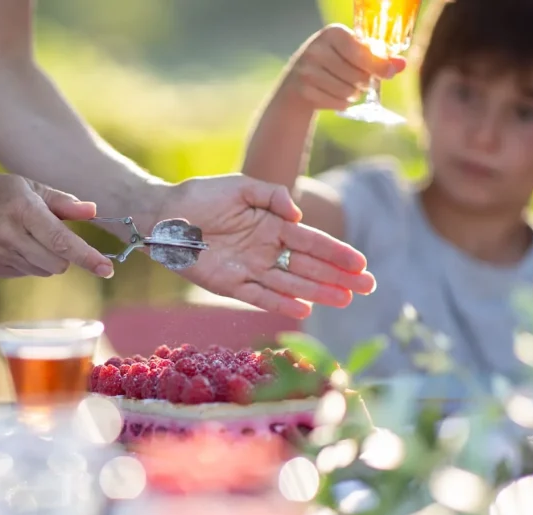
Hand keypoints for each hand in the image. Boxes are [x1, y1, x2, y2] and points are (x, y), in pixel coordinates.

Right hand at [0, 172, 113, 278]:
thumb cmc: (0, 192)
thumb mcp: (30, 186)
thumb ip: (63, 202)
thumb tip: (94, 211)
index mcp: (22, 208)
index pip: (60, 240)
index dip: (86, 257)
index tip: (107, 269)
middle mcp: (8, 233)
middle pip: (57, 263)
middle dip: (67, 256)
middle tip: (57, 238)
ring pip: (44, 270)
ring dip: (48, 258)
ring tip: (29, 235)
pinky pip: (27, 272)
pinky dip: (30, 261)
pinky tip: (14, 244)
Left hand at [152, 175, 375, 318]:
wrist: (164, 215)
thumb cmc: (201, 196)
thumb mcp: (241, 187)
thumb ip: (272, 195)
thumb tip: (297, 216)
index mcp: (273, 225)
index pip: (312, 242)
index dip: (337, 253)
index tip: (361, 264)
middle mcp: (266, 250)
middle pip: (309, 266)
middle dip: (339, 277)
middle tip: (368, 288)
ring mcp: (250, 269)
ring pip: (291, 283)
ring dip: (318, 292)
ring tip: (345, 300)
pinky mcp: (229, 284)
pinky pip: (259, 296)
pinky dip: (280, 302)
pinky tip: (304, 309)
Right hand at [288, 24, 406, 110]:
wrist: (298, 80)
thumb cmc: (333, 62)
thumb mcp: (353, 54)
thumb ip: (378, 58)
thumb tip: (401, 65)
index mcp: (332, 33)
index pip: (360, 53)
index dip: (377, 66)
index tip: (388, 74)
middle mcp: (316, 49)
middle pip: (356, 75)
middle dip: (364, 82)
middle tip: (362, 82)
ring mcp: (307, 71)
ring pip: (347, 91)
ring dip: (354, 94)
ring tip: (349, 89)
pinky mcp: (303, 90)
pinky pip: (336, 103)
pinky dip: (342, 103)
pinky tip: (337, 96)